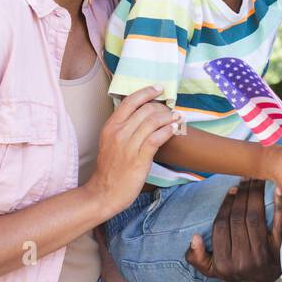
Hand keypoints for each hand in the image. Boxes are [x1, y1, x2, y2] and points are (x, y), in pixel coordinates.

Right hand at [86, 86, 179, 218]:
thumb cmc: (110, 168)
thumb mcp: (111, 142)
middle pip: (145, 109)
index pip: (130, 101)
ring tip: (177, 116)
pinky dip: (169, 130)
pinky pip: (157, 137)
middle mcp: (119, 133)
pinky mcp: (139, 158)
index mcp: (111, 126)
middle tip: (171, 109)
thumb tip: (142, 115)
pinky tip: (175, 128)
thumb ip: (123, 128)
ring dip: (169, 117)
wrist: (104, 193)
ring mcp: (129, 145)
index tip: (159, 88)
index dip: (146, 92)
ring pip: (153, 121)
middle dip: (162, 106)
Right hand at [185, 179, 281, 281]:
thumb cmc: (235, 267)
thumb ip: (197, 257)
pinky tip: (276, 190)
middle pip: (239, 218)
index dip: (226, 204)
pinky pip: (279, 224)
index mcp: (224, 264)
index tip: (232, 189)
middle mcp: (243, 260)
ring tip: (255, 180)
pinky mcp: (280, 250)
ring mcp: (262, 256)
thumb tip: (195, 237)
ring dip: (255, 194)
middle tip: (245, 178)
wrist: (265, 278)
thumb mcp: (211, 269)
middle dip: (242, 194)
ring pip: (255, 217)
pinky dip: (279, 205)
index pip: (221, 226)